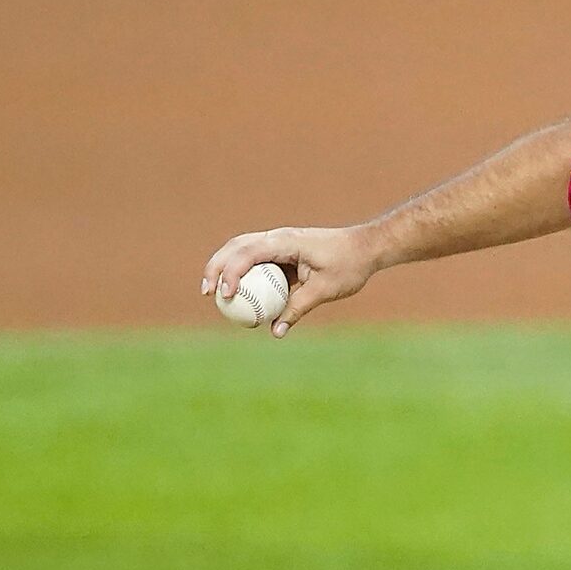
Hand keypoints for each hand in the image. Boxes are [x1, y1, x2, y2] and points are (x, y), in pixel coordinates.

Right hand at [200, 225, 378, 334]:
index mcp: (285, 242)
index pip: (248, 253)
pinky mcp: (281, 251)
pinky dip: (243, 274)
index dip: (232, 273)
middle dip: (216, 267)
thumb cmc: (348, 265)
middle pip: (235, 247)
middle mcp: (277, 238)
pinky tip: (238, 294)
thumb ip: (297, 309)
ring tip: (213, 292)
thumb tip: (275, 332)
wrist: (365, 248)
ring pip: (241, 251)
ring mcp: (277, 243)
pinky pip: (255, 261)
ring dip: (224, 268)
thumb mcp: (324, 290)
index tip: (226, 295)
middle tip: (206, 293)